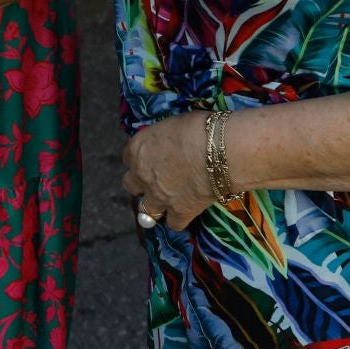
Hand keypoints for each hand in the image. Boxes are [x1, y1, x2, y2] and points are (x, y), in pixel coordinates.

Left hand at [121, 112, 216, 230]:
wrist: (222, 151)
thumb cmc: (199, 128)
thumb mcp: (172, 124)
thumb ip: (163, 139)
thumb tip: (169, 143)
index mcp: (139, 148)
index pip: (128, 157)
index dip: (140, 159)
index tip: (151, 159)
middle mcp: (143, 174)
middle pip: (130, 185)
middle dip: (141, 184)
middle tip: (155, 181)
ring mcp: (159, 196)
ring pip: (146, 211)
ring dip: (155, 206)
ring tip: (167, 202)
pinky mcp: (180, 212)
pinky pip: (173, 224)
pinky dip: (178, 219)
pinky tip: (186, 212)